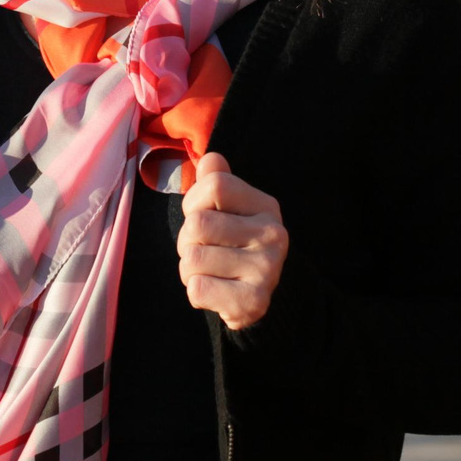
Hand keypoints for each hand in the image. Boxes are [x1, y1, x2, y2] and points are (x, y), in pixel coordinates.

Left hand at [177, 151, 286, 329]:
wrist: (251, 301)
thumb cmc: (231, 247)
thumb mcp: (226, 210)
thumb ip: (216, 181)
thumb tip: (210, 159)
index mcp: (266, 206)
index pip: (215, 184)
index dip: (194, 201)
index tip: (201, 216)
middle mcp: (273, 235)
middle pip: (198, 224)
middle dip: (186, 241)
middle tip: (204, 251)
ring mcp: (267, 269)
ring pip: (192, 258)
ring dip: (189, 270)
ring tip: (210, 272)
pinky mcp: (254, 301)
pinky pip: (197, 289)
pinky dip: (196, 294)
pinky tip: (216, 292)